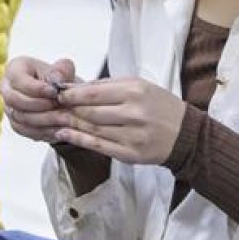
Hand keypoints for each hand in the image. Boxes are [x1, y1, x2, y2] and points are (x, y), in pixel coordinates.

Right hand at [0, 56, 76, 142]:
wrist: (59, 95)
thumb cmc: (58, 78)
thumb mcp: (63, 69)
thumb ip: (61, 71)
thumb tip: (56, 80)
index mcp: (14, 68)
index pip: (19, 80)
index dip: (37, 88)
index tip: (54, 92)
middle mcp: (6, 87)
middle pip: (14, 99)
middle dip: (37, 104)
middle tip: (56, 105)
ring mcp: (8, 106)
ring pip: (18, 116)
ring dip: (41, 119)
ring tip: (60, 118)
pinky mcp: (14, 122)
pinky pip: (23, 129)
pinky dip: (41, 130)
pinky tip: (57, 128)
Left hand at [54, 77, 185, 164]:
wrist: (185, 134)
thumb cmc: (159, 106)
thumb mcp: (139, 86)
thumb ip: (108, 86)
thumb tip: (75, 88)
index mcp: (135, 92)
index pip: (93, 93)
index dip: (70, 94)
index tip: (57, 94)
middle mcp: (133, 113)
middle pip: (89, 112)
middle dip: (68, 109)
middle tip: (53, 107)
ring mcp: (132, 136)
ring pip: (91, 129)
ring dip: (70, 124)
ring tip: (56, 119)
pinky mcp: (130, 154)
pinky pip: (98, 146)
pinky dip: (78, 140)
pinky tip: (64, 134)